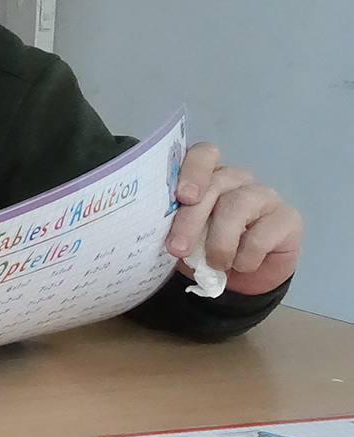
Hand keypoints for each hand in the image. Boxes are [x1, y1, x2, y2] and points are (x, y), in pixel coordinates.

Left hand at [166, 142, 300, 294]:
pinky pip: (262, 235)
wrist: (239, 282)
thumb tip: (147, 223)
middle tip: (178, 249)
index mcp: (206, 176)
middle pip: (215, 184)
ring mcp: (264, 195)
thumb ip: (168, 222)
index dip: (193, 170)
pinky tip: (241, 266)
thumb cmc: (201, 251)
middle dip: (192, 218)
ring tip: (215, 264)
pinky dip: (245, 257)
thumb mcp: (180, 237)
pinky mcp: (287, 218)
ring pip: (237, 207)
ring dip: (219, 242)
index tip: (182, 196)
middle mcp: (236, 179)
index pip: (204, 154)